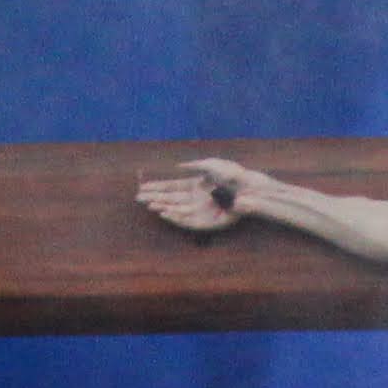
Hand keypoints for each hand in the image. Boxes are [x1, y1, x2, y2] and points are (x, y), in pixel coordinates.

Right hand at [139, 159, 260, 231]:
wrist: (248, 186)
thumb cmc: (233, 174)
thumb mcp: (211, 165)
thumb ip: (194, 166)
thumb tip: (178, 167)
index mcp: (196, 186)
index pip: (172, 187)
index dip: (157, 188)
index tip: (143, 187)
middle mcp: (196, 199)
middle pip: (171, 199)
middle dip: (155, 198)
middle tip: (138, 198)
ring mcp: (202, 210)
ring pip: (177, 210)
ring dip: (163, 207)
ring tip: (150, 205)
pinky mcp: (209, 221)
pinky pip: (189, 221)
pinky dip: (176, 217)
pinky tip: (165, 213)